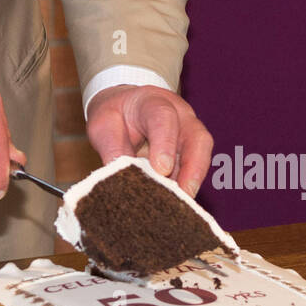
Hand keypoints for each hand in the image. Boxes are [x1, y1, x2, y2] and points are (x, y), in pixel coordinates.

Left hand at [85, 85, 212, 196]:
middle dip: (192, 167)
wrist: (125, 108)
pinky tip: (177, 203)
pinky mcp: (192, 151)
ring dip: (194, 180)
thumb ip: (112, 148)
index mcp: (152, 102)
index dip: (165, 143)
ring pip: (202, 154)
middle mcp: (179, 115)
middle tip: (183, 194)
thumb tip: (120, 179)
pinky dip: (188, 186)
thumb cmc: (115, 115)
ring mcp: (190, 132)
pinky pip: (196, 169)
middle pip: (196, 136)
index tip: (161, 170)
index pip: (163, 117)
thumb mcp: (103, 126)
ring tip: (182, 204)